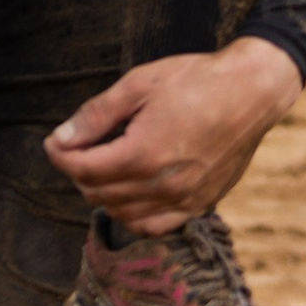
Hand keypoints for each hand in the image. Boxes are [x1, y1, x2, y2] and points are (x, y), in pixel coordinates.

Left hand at [46, 37, 302, 235]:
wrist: (252, 91)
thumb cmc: (196, 80)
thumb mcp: (139, 84)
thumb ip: (96, 115)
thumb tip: (61, 138)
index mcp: (143, 153)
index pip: (82, 169)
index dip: (59, 155)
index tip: (53, 142)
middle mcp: (163, 185)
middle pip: (98, 193)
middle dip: (79, 171)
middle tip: (79, 148)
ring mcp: (184, 199)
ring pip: (123, 213)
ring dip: (103, 193)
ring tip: (104, 166)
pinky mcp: (201, 204)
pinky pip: (155, 225)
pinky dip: (133, 214)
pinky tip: (131, 192)